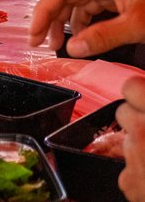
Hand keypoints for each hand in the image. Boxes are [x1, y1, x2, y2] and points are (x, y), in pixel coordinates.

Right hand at [28, 0, 144, 55]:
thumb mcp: (138, 25)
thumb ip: (103, 37)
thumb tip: (73, 48)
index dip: (43, 11)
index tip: (35, 32)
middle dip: (52, 18)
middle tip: (41, 40)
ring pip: (77, 1)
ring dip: (67, 22)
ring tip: (60, 43)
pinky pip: (92, 5)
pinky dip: (83, 21)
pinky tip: (83, 36)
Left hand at [118, 77, 144, 201]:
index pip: (130, 86)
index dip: (140, 93)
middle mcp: (143, 131)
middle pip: (124, 112)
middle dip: (139, 120)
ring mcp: (134, 157)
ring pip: (127, 141)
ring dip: (142, 147)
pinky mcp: (128, 181)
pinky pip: (129, 169)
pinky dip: (141, 173)